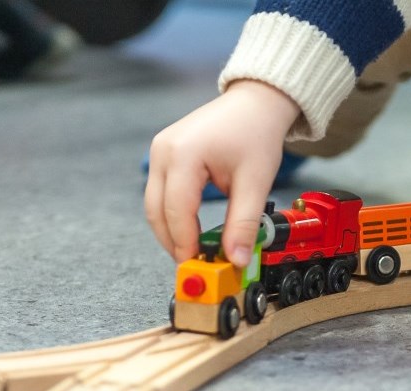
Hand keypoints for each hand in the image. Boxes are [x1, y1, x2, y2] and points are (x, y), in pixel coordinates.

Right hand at [145, 80, 300, 266]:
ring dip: (171, 230)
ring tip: (195, 249)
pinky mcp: (163, 154)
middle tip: (195, 265)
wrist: (254, 104)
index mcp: (183, 154)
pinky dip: (172, 214)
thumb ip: (244, 224)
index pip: (177, 211)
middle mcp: (163, 151)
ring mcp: (159, 151)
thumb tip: (237, 260)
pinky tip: (191, 229)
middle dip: (173, 242)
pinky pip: (159, 193)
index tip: (200, 266)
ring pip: (153, 205)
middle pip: (156, 211)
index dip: (186, 243)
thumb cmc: (256, 134)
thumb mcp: (256, 182)